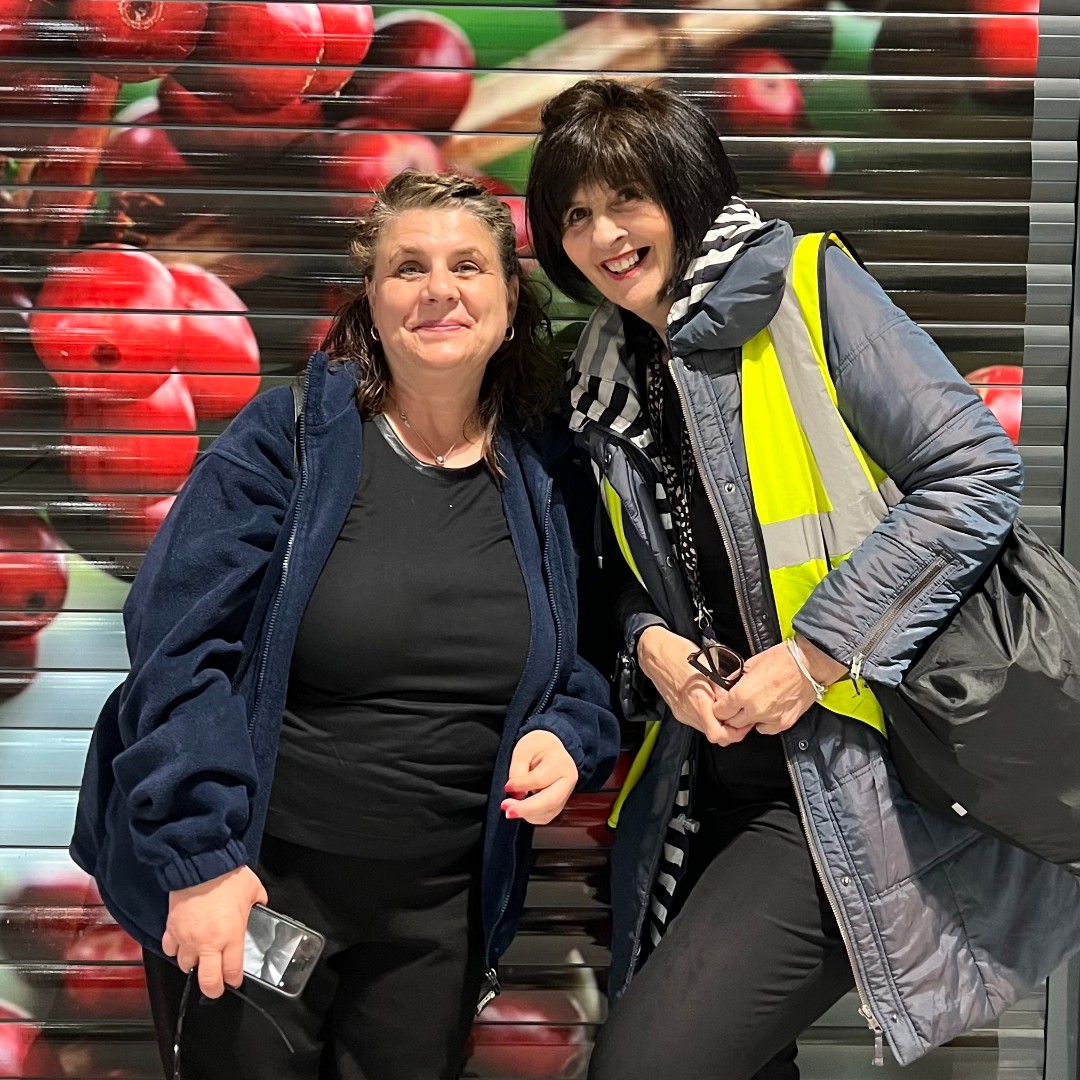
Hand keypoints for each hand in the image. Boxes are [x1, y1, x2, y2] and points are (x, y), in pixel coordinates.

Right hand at [161, 865, 266, 998]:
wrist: (201, 864)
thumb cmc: (228, 876)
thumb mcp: (254, 890)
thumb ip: (259, 903)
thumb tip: (262, 905)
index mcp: (231, 936)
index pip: (232, 972)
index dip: (234, 980)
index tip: (234, 980)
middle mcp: (208, 943)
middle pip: (207, 981)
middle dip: (213, 989)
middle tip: (216, 986)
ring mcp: (187, 938)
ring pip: (186, 966)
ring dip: (193, 964)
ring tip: (200, 958)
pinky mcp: (171, 929)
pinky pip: (169, 949)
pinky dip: (175, 950)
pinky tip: (182, 944)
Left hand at [502, 729, 578, 824]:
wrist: (549, 749)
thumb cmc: (537, 747)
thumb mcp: (523, 751)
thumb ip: (518, 773)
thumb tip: (517, 796)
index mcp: (561, 762)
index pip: (540, 779)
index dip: (522, 785)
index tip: (507, 787)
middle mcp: (568, 780)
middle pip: (550, 801)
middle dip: (527, 809)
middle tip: (508, 811)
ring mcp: (565, 794)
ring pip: (548, 812)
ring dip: (527, 814)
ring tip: (509, 808)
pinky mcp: (559, 804)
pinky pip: (545, 816)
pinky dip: (531, 816)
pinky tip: (521, 808)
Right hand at [637, 626, 744, 745]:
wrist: (654, 652)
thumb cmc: (677, 653)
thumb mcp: (708, 665)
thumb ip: (723, 687)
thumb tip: (736, 698)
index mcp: (697, 700)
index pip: (717, 734)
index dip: (735, 734)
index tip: (744, 724)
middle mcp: (688, 710)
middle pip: (713, 734)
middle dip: (730, 729)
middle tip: (741, 716)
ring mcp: (682, 712)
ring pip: (706, 728)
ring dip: (719, 723)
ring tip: (728, 708)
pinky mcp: (678, 710)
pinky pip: (698, 720)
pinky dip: (709, 716)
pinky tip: (713, 704)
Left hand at [714, 636, 839, 734]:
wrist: (807, 665)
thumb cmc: (781, 660)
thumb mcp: (750, 664)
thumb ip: (736, 679)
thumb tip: (728, 685)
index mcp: (742, 694)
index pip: (720, 712)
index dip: (719, 708)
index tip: (722, 704)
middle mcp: (754, 710)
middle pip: (732, 723)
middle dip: (731, 715)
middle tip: (735, 707)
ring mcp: (769, 719)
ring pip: (749, 727)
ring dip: (747, 719)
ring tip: (752, 707)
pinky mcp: (783, 723)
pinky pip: (766, 729)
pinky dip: (764, 722)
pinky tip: (766, 711)